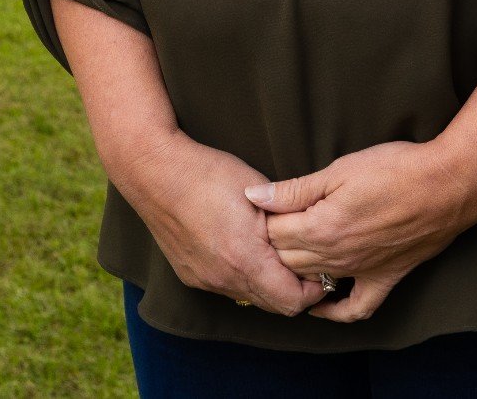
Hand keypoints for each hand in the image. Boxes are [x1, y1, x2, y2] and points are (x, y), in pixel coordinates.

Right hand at [111, 129, 327, 316]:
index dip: (313, 288)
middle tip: (302, 259)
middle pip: (272, 304)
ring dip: (266, 281)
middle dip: (292, 287)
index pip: (292, 301)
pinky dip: (241, 275)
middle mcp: (224, 279)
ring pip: (249, 296)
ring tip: (273, 250)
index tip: (320, 267)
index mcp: (246, 258)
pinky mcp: (189, 275)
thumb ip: (285, 221)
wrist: (155, 173)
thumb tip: (310, 236)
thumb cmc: (209, 174)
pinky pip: (226, 286)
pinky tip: (241, 246)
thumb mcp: (258, 191)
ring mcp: (204, 280)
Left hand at [243, 139, 467, 322]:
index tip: (264, 204)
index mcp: (321, 228)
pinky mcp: (384, 279)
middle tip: (274, 222)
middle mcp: (337, 258)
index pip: (274, 233)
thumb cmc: (394, 169)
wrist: (445, 185)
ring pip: (313, 280)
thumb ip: (295, 189)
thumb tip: (254, 197)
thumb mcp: (340, 170)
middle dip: (275, 241)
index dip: (265, 217)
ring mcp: (360, 273)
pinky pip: (355, 308)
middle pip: (288, 259)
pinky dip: (334, 311)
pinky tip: (321, 303)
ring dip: (296, 267)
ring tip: (290, 248)